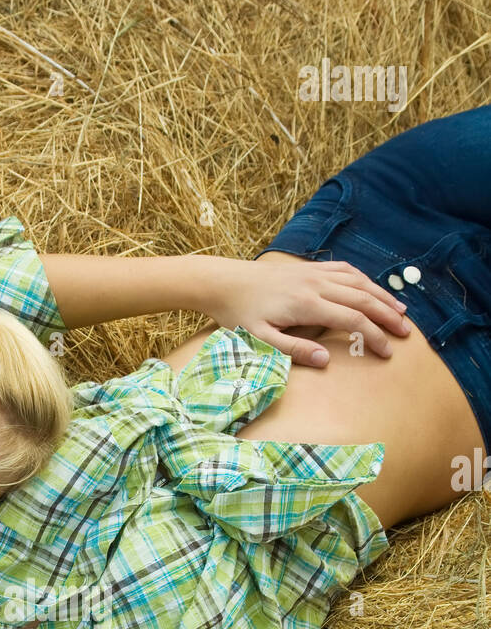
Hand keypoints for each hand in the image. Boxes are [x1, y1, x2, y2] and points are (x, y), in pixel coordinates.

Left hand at [199, 255, 410, 365]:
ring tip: (400, 311)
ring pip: (358, 282)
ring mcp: (314, 273)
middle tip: (406, 333)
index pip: (352, 321)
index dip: (373, 336)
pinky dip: (364, 280)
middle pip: (363, 299)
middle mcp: (316, 284)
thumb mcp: (260, 340)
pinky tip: (373, 289)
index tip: (387, 352)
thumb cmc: (238, 315)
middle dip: (387, 316)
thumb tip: (326, 360)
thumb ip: (294, 350)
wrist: (224, 282)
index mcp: (307, 305)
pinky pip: (344, 270)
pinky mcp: (309, 268)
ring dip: (381, 296)